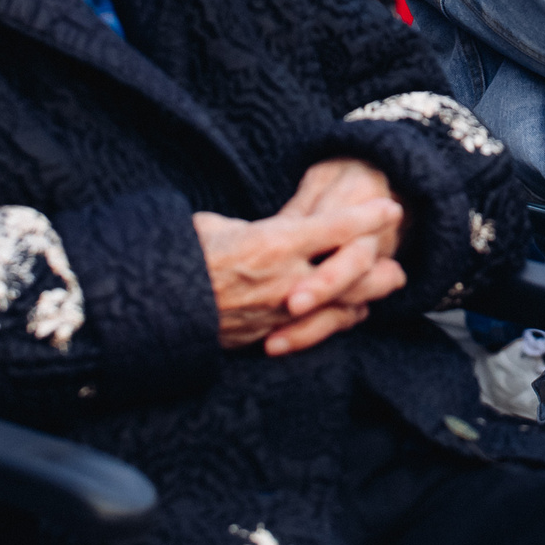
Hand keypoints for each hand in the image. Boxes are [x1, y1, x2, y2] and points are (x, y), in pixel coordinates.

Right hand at [193, 164, 404, 355]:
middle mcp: (284, 280)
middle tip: (397, 249)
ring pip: (341, 306)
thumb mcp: (211, 226)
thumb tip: (259, 229)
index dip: (366, 216)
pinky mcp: (268, 337)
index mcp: (271, 242)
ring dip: (368, 292)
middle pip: (352, 272)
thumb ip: (248, 228)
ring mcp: (279, 314)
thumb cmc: (175, 259)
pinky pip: (316, 330)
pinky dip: (338, 318)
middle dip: (380, 261)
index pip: (334, 227)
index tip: (390, 206)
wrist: (147, 312)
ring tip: (389, 280)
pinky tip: (351, 311)